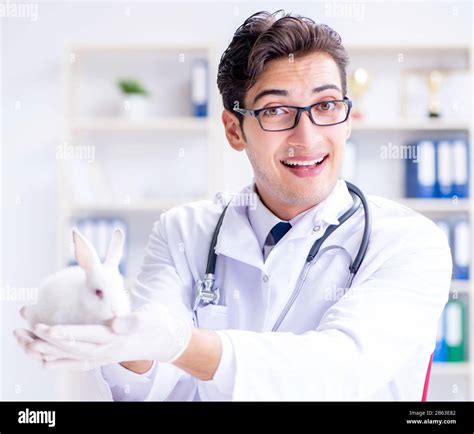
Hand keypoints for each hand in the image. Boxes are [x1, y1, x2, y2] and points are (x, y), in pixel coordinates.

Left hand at [13, 303, 192, 370]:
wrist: (166, 341)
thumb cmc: (159, 324)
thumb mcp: (152, 316)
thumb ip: (135, 320)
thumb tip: (116, 323)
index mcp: (117, 338)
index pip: (87, 336)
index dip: (65, 333)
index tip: (46, 328)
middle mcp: (107, 350)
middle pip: (72, 349)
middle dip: (46, 340)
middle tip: (25, 329)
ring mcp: (104, 356)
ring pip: (70, 357)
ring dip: (46, 351)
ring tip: (25, 341)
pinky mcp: (103, 357)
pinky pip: (76, 364)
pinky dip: (58, 363)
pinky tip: (44, 360)